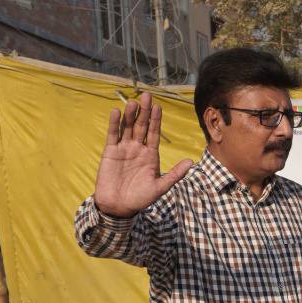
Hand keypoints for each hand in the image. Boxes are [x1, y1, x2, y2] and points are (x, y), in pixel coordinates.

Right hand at [94, 93, 193, 218]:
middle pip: (142, 126)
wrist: (119, 206)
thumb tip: (191, 162)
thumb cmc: (141, 198)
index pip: (154, 133)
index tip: (159, 107)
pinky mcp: (110, 152)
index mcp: (151, 155)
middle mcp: (138, 148)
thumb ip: (175, 174)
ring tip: (134, 102)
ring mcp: (124, 149)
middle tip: (147, 95)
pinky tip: (116, 112)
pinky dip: (114, 124)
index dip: (157, 120)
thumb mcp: (160, 187)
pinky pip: (112, 135)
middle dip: (145, 112)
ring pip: (128, 128)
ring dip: (130, 115)